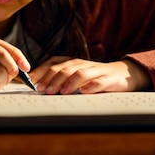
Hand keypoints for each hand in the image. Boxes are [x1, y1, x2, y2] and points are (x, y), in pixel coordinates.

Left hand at [28, 56, 150, 93]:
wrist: (122, 74)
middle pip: (64, 69)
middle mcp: (82, 63)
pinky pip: (99, 81)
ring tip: (62, 92)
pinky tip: (84, 92)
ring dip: (69, 82)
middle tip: (44, 90)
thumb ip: (59, 79)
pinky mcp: (109, 78)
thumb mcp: (75, 76)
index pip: (53, 63)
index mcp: (72, 62)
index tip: (32, 82)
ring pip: (80, 73)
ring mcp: (96, 70)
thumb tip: (37, 87)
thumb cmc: (93, 77)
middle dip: (52, 79)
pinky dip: (91, 86)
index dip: (42, 71)